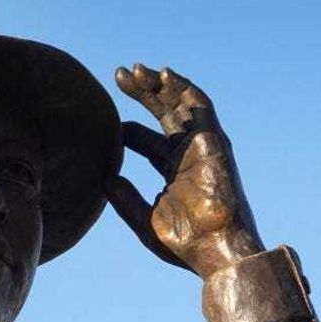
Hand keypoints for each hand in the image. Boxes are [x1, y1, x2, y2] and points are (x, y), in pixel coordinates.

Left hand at [106, 64, 264, 277]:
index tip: (105, 121)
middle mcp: (188, 154)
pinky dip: (183, 89)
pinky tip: (164, 76)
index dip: (127, 127)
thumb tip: (103, 177)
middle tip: (119, 75)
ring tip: (136, 70)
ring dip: (160, 84)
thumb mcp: (144, 220)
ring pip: (180, 104)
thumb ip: (124, 198)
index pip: (147, 139)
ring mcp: (202, 146)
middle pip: (164, 113)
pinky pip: (200, 107)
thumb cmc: (185, 245)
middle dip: (143, 93)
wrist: (216, 251)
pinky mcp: (214, 142)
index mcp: (173, 171)